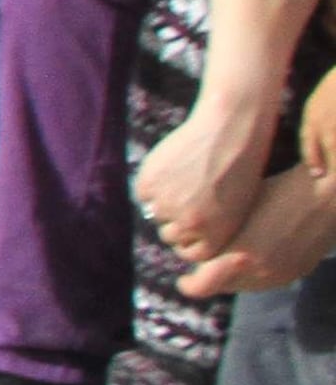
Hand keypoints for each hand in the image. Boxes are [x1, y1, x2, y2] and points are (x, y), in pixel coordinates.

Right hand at [139, 80, 284, 255]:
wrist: (230, 132)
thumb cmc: (239, 169)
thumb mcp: (235, 209)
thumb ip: (210, 229)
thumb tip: (179, 236)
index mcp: (214, 236)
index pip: (189, 252)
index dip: (190, 238)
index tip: (195, 224)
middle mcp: (188, 225)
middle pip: (168, 234)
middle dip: (176, 220)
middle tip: (189, 197)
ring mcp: (166, 204)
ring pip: (154, 213)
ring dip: (164, 201)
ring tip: (184, 180)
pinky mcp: (149, 183)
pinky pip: (144, 192)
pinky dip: (154, 182)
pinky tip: (173, 168)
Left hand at [179, 144, 335, 298]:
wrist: (327, 195)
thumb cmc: (279, 191)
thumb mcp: (238, 210)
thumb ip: (217, 235)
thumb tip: (197, 243)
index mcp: (240, 257)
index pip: (202, 286)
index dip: (189, 284)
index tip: (183, 280)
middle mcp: (260, 274)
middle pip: (223, 288)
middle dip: (209, 279)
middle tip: (201, 267)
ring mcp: (281, 276)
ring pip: (245, 288)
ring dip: (232, 279)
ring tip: (224, 262)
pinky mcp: (297, 273)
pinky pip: (267, 282)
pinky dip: (254, 275)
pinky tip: (251, 259)